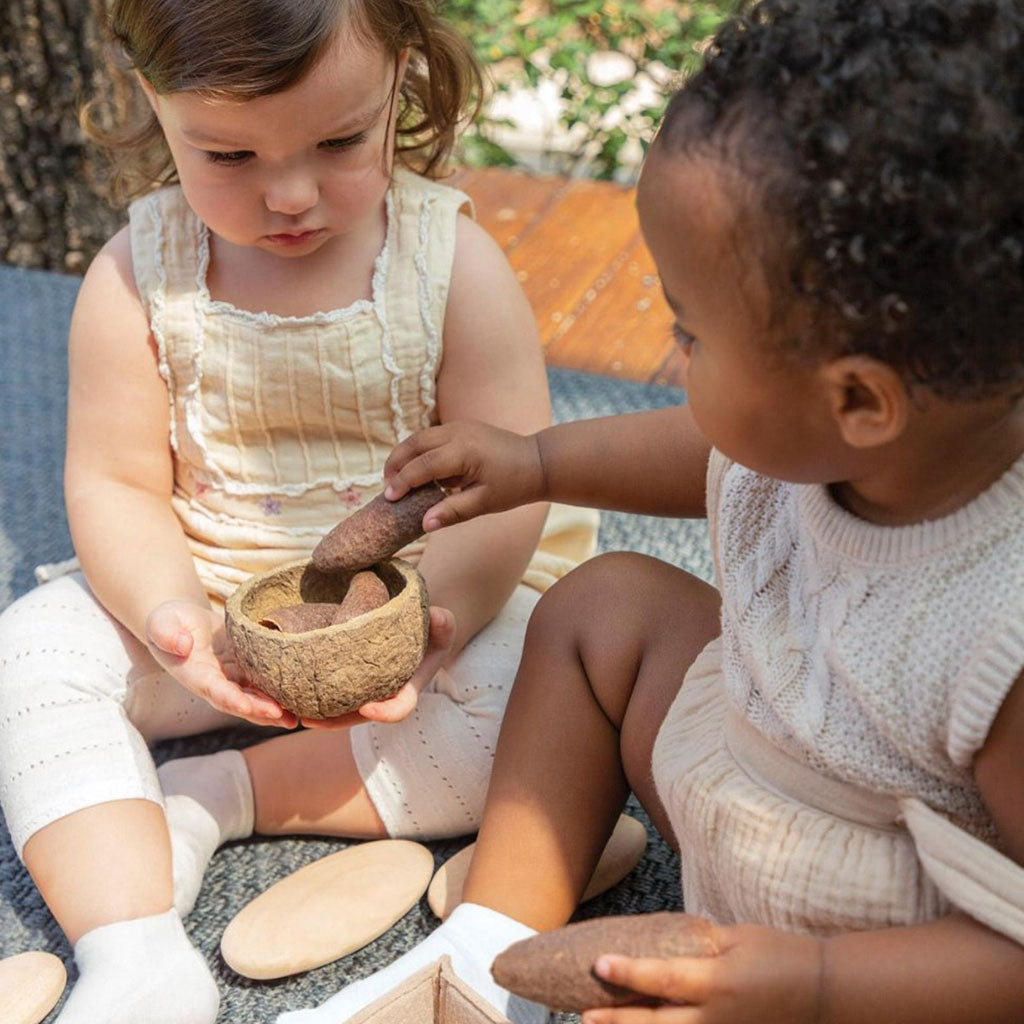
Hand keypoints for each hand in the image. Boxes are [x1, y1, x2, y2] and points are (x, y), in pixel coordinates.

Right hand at [145, 600, 297, 727]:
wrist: (181, 622)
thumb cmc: (168, 621)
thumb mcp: (161, 623)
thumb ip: (167, 634)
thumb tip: (182, 646)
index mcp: (194, 674)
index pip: (213, 690)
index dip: (229, 698)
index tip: (245, 705)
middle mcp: (214, 683)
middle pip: (239, 701)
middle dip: (259, 711)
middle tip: (284, 717)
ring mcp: (231, 678)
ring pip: (254, 698)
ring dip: (273, 711)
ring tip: (296, 719)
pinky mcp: (245, 669)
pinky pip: (261, 684)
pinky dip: (278, 694)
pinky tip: (298, 701)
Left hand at [300, 606, 456, 728]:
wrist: (417, 630)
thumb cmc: (431, 628)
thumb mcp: (442, 623)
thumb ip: (443, 623)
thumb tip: (435, 616)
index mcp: (410, 687)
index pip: (401, 707)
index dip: (386, 712)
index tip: (368, 707)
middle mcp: (386, 696)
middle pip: (359, 717)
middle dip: (335, 721)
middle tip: (309, 719)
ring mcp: (367, 693)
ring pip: (341, 711)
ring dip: (317, 714)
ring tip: (291, 709)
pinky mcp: (351, 685)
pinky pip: (331, 696)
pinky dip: (312, 696)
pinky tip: (290, 690)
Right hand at [383, 420, 545, 530]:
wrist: (537, 462)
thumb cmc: (513, 486)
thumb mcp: (484, 503)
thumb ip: (453, 512)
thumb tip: (424, 525)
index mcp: (464, 452)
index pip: (423, 465)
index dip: (403, 482)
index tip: (389, 498)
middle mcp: (458, 433)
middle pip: (414, 444)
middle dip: (395, 464)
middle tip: (386, 488)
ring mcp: (459, 426)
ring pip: (420, 437)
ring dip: (404, 455)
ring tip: (396, 480)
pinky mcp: (462, 426)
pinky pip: (431, 437)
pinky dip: (419, 451)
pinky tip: (419, 472)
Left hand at [582, 923, 822, 1023]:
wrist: (826, 994)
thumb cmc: (781, 955)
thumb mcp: (739, 938)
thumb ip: (700, 944)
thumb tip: (664, 944)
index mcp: (718, 981)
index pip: (663, 978)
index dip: (629, 973)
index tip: (598, 964)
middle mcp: (717, 1017)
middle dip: (618, 1021)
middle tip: (584, 1015)